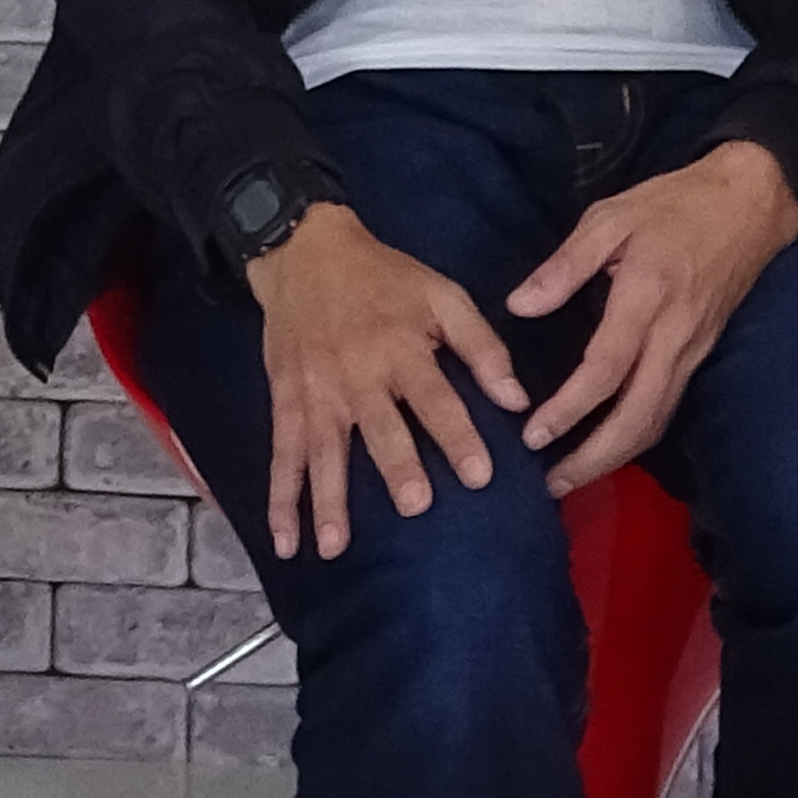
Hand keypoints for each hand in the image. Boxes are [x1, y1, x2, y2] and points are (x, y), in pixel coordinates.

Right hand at [246, 206, 529, 562]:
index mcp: (402, 348)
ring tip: (336, 546)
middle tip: (415, 507)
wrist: (303, 251)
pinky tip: (285, 540)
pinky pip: (283, 454)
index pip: (436, 399)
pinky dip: (281, 498)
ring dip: (328, 500)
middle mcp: (358, 375)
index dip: (459, 436)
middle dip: (398, 467)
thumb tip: (517, 401)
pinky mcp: (286, 400)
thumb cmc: (384, 277)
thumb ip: (482, 347)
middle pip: (381, 427)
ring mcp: (317, 392)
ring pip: (324, 451)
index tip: (480, 476)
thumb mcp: (442, 295)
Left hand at [506, 140, 797, 494]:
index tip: (533, 436)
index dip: (569, 409)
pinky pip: (668, 406)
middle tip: (552, 486)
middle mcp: (674, 336)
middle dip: (596, 459)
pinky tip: (608, 445)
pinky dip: (637, 434)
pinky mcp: (701, 354)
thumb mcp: (611, 215)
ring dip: (616, 456)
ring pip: (657, 419)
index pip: (606, 370)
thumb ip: (564, 264)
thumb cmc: (675, 203)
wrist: (752, 203)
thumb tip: (519, 306)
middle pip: (638, 416)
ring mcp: (693, 349)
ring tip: (572, 477)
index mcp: (647, 297)